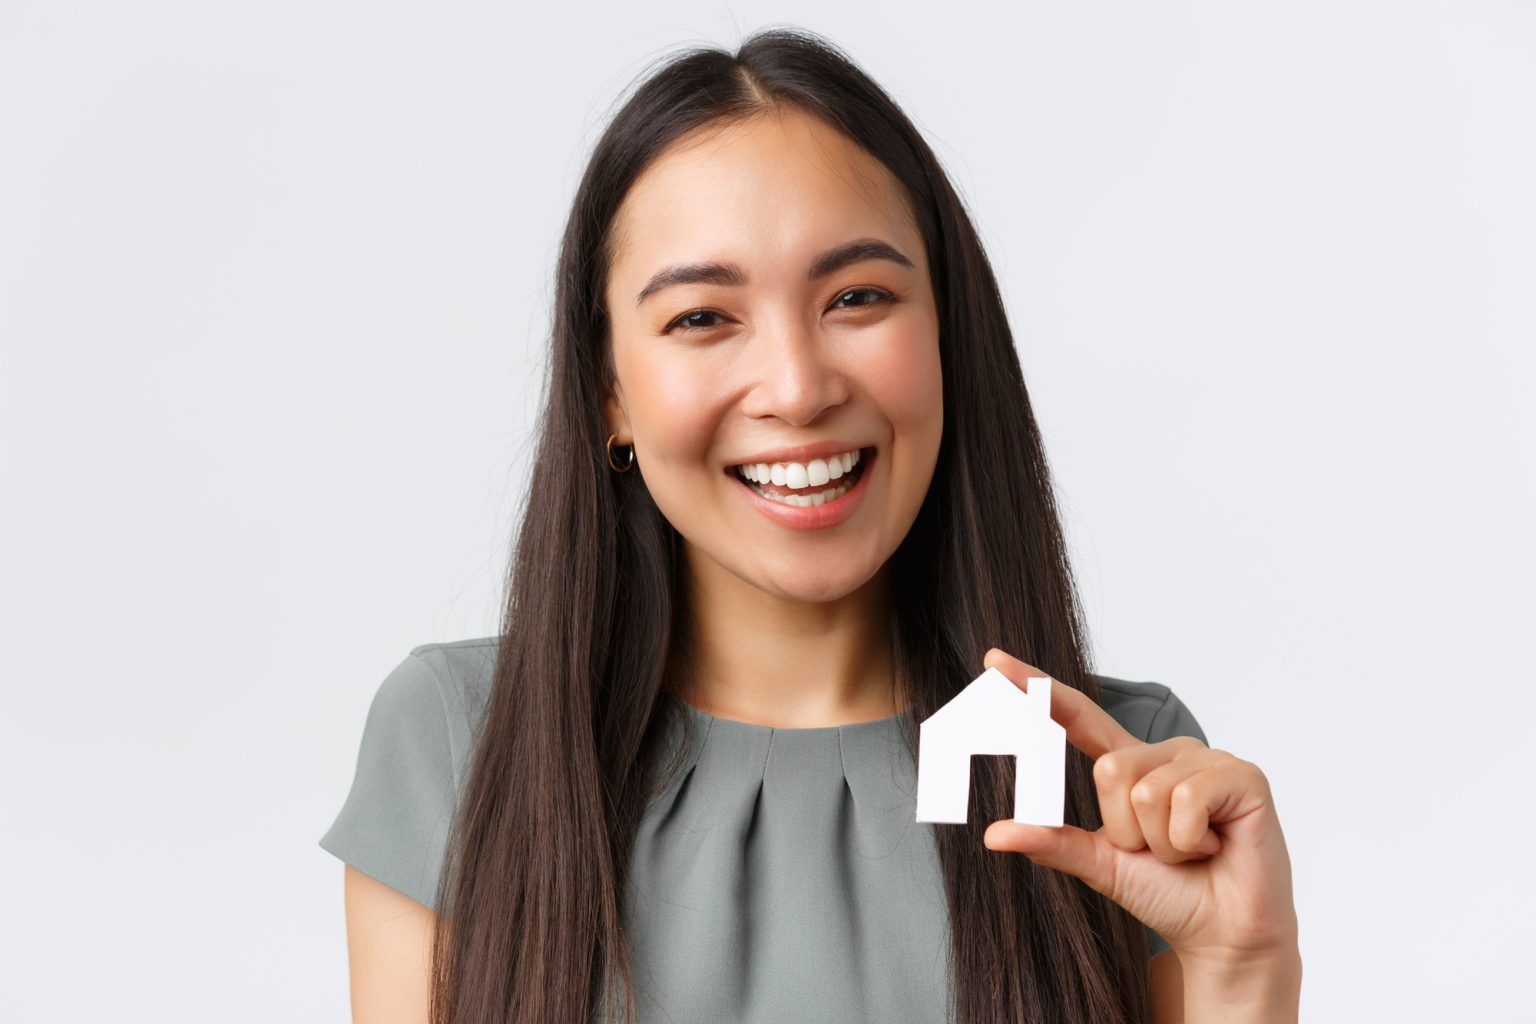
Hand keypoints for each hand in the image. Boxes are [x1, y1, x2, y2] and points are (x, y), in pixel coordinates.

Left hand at [980, 648, 1298, 971]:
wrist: (1224, 933)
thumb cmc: (1169, 893)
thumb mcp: (1100, 865)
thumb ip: (1052, 842)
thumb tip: (995, 834)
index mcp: (1131, 766)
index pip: (1079, 717)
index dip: (1039, 689)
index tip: (994, 662)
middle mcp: (1166, 753)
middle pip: (1110, 771)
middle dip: (1128, 830)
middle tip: (1163, 851)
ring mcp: (1206, 759)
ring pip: (1147, 793)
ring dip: (1162, 843)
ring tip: (1193, 851)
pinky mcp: (1242, 776)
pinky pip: (1186, 802)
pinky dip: (1191, 841)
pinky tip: (1216, 846)